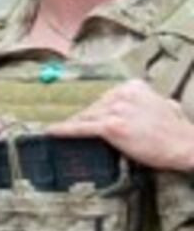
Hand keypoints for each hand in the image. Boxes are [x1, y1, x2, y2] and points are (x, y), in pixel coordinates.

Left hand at [62, 78, 193, 171]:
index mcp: (133, 86)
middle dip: (88, 119)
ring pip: (87, 118)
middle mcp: (123, 94)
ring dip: (76, 125)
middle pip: (94, 107)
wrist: (184, 144)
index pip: (106, 98)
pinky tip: (50, 131)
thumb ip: (147, 101)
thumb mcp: (163, 104)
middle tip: (78, 129)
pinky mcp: (110, 127)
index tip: (91, 117)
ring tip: (60, 132)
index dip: (98, 111)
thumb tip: (140, 107)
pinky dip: (64, 129)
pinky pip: (81, 128)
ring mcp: (116, 109)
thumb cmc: (176, 130)